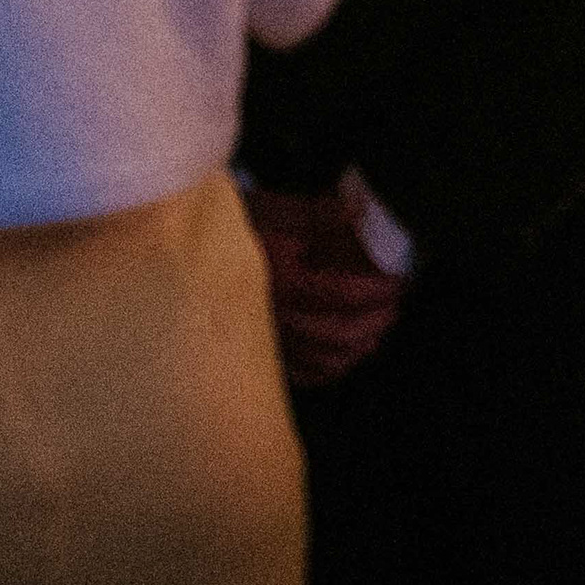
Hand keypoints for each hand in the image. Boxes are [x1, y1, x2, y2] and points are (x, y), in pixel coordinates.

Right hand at [243, 185, 403, 387]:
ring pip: (321, 359)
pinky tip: (343, 358)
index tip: (399, 283)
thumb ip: (318, 215)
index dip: (377, 292)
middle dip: (374, 321)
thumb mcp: (275, 210)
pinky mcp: (255, 350)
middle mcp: (270, 316)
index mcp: (279, 280)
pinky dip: (327, 370)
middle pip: (336, 334)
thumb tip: (358, 211)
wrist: (185, 249)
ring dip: (357, 348)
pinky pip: (298, 374)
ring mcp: (261, 338)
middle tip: (394, 307)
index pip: (341, 295)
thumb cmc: (235, 227)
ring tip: (376, 331)